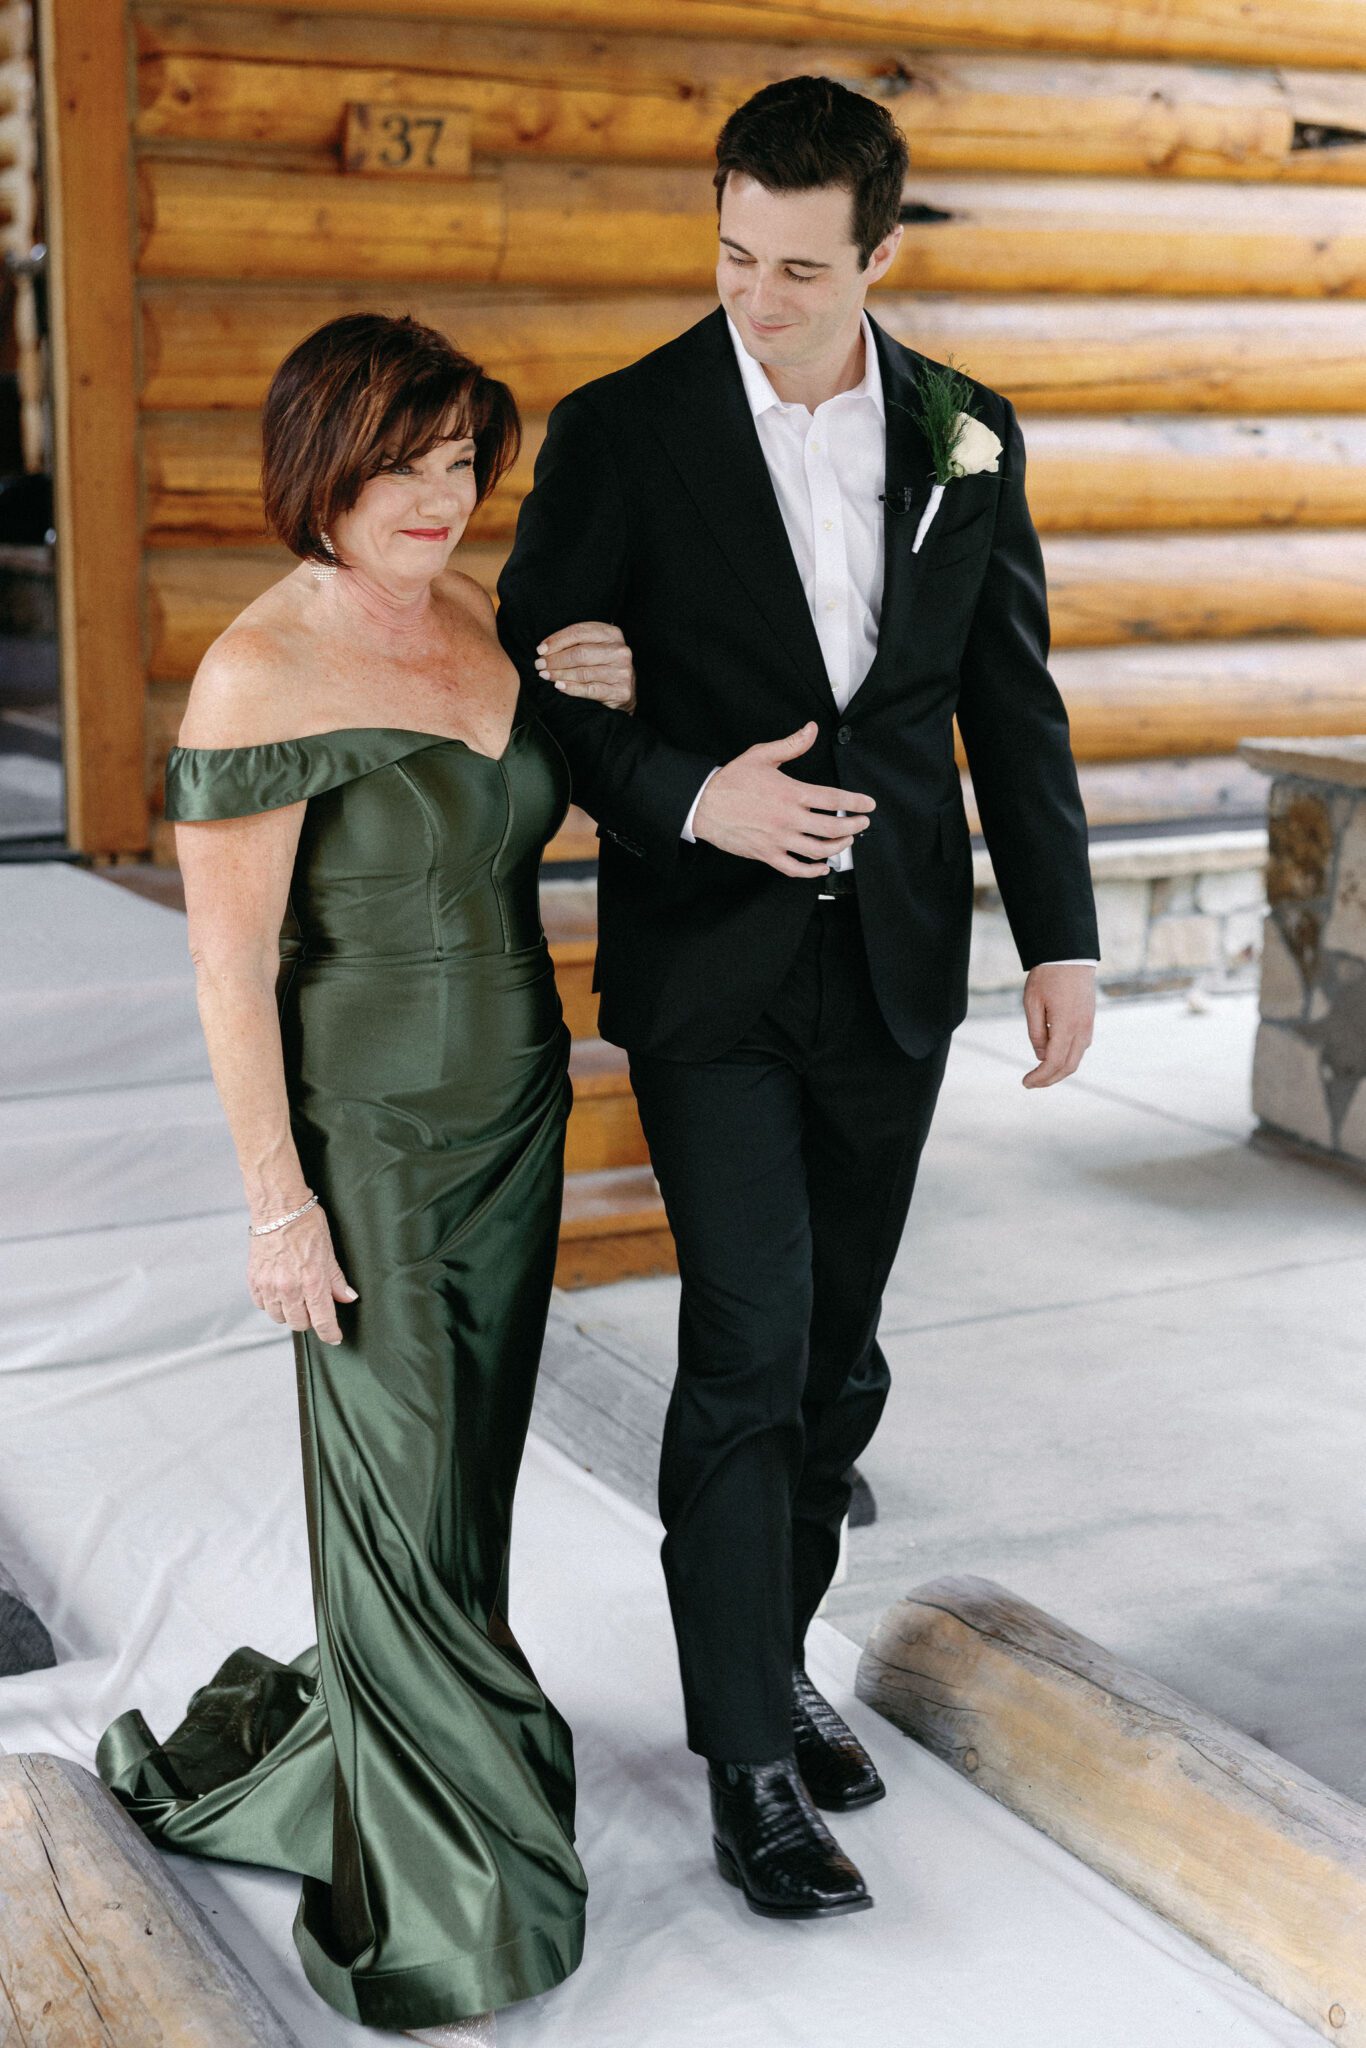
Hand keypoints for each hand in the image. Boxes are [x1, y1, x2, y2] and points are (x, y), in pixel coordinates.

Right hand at [247, 1203, 356, 1346]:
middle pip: (300, 1324)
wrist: (278, 1208)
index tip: (334, 1337)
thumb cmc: (306, 1224)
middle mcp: (289, 1288)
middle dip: (310, 1320)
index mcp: (312, 1281)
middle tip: (314, 1306)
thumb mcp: (328, 1251)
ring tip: (296, 1296)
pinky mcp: (254, 1280)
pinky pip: (262, 1305)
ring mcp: (269, 1285)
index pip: (322, 1320)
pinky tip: (279, 1290)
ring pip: (280, 1317)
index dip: (330, 1333)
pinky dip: (271, 1303)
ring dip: (290, 1312)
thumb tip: (347, 1297)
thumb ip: (336, 1279)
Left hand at [535, 622, 634, 710]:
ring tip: (545, 675)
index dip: (557, 640)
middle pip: (580, 653)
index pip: (579, 632)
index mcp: (612, 634)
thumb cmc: (603, 667)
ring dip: (559, 674)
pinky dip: (571, 688)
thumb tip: (544, 649)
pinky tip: (559, 686)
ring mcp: (622, 671)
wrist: (624, 693)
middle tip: (540, 665)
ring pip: (582, 672)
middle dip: (556, 659)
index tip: (541, 650)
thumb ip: (576, 643)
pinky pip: (590, 689)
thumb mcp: (594, 648)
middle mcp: (620, 651)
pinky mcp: (620, 691)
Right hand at [692, 722, 874, 877]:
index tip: (868, 805)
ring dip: (838, 847)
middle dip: (854, 826)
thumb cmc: (731, 781)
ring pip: (818, 850)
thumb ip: (791, 744)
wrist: (703, 804)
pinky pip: (795, 869)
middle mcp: (789, 819)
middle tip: (862, 823)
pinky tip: (822, 867)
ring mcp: (779, 839)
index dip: (855, 802)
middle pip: (832, 827)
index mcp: (791, 793)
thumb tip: (811, 730)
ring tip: (847, 841)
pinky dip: (812, 871)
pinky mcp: (767, 854)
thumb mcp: (762, 755)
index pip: (833, 799)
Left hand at [1021, 964, 1095, 1087]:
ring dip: (1059, 1070)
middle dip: (1049, 1080)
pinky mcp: (1089, 1020)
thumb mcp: (1032, 1004)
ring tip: (1040, 1073)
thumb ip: (1036, 1033)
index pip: (1052, 1062)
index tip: (1025, 1083)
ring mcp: (1088, 1025)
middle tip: (1031, 1083)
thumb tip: (1040, 1056)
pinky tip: (1052, 1056)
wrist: (1069, 955)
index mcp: (1066, 1026)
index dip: (1039, 1077)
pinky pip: (1080, 1047)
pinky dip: (1067, 1058)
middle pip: (1068, 1067)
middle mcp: (1081, 1029)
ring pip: (1076, 1058)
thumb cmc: (1047, 977)